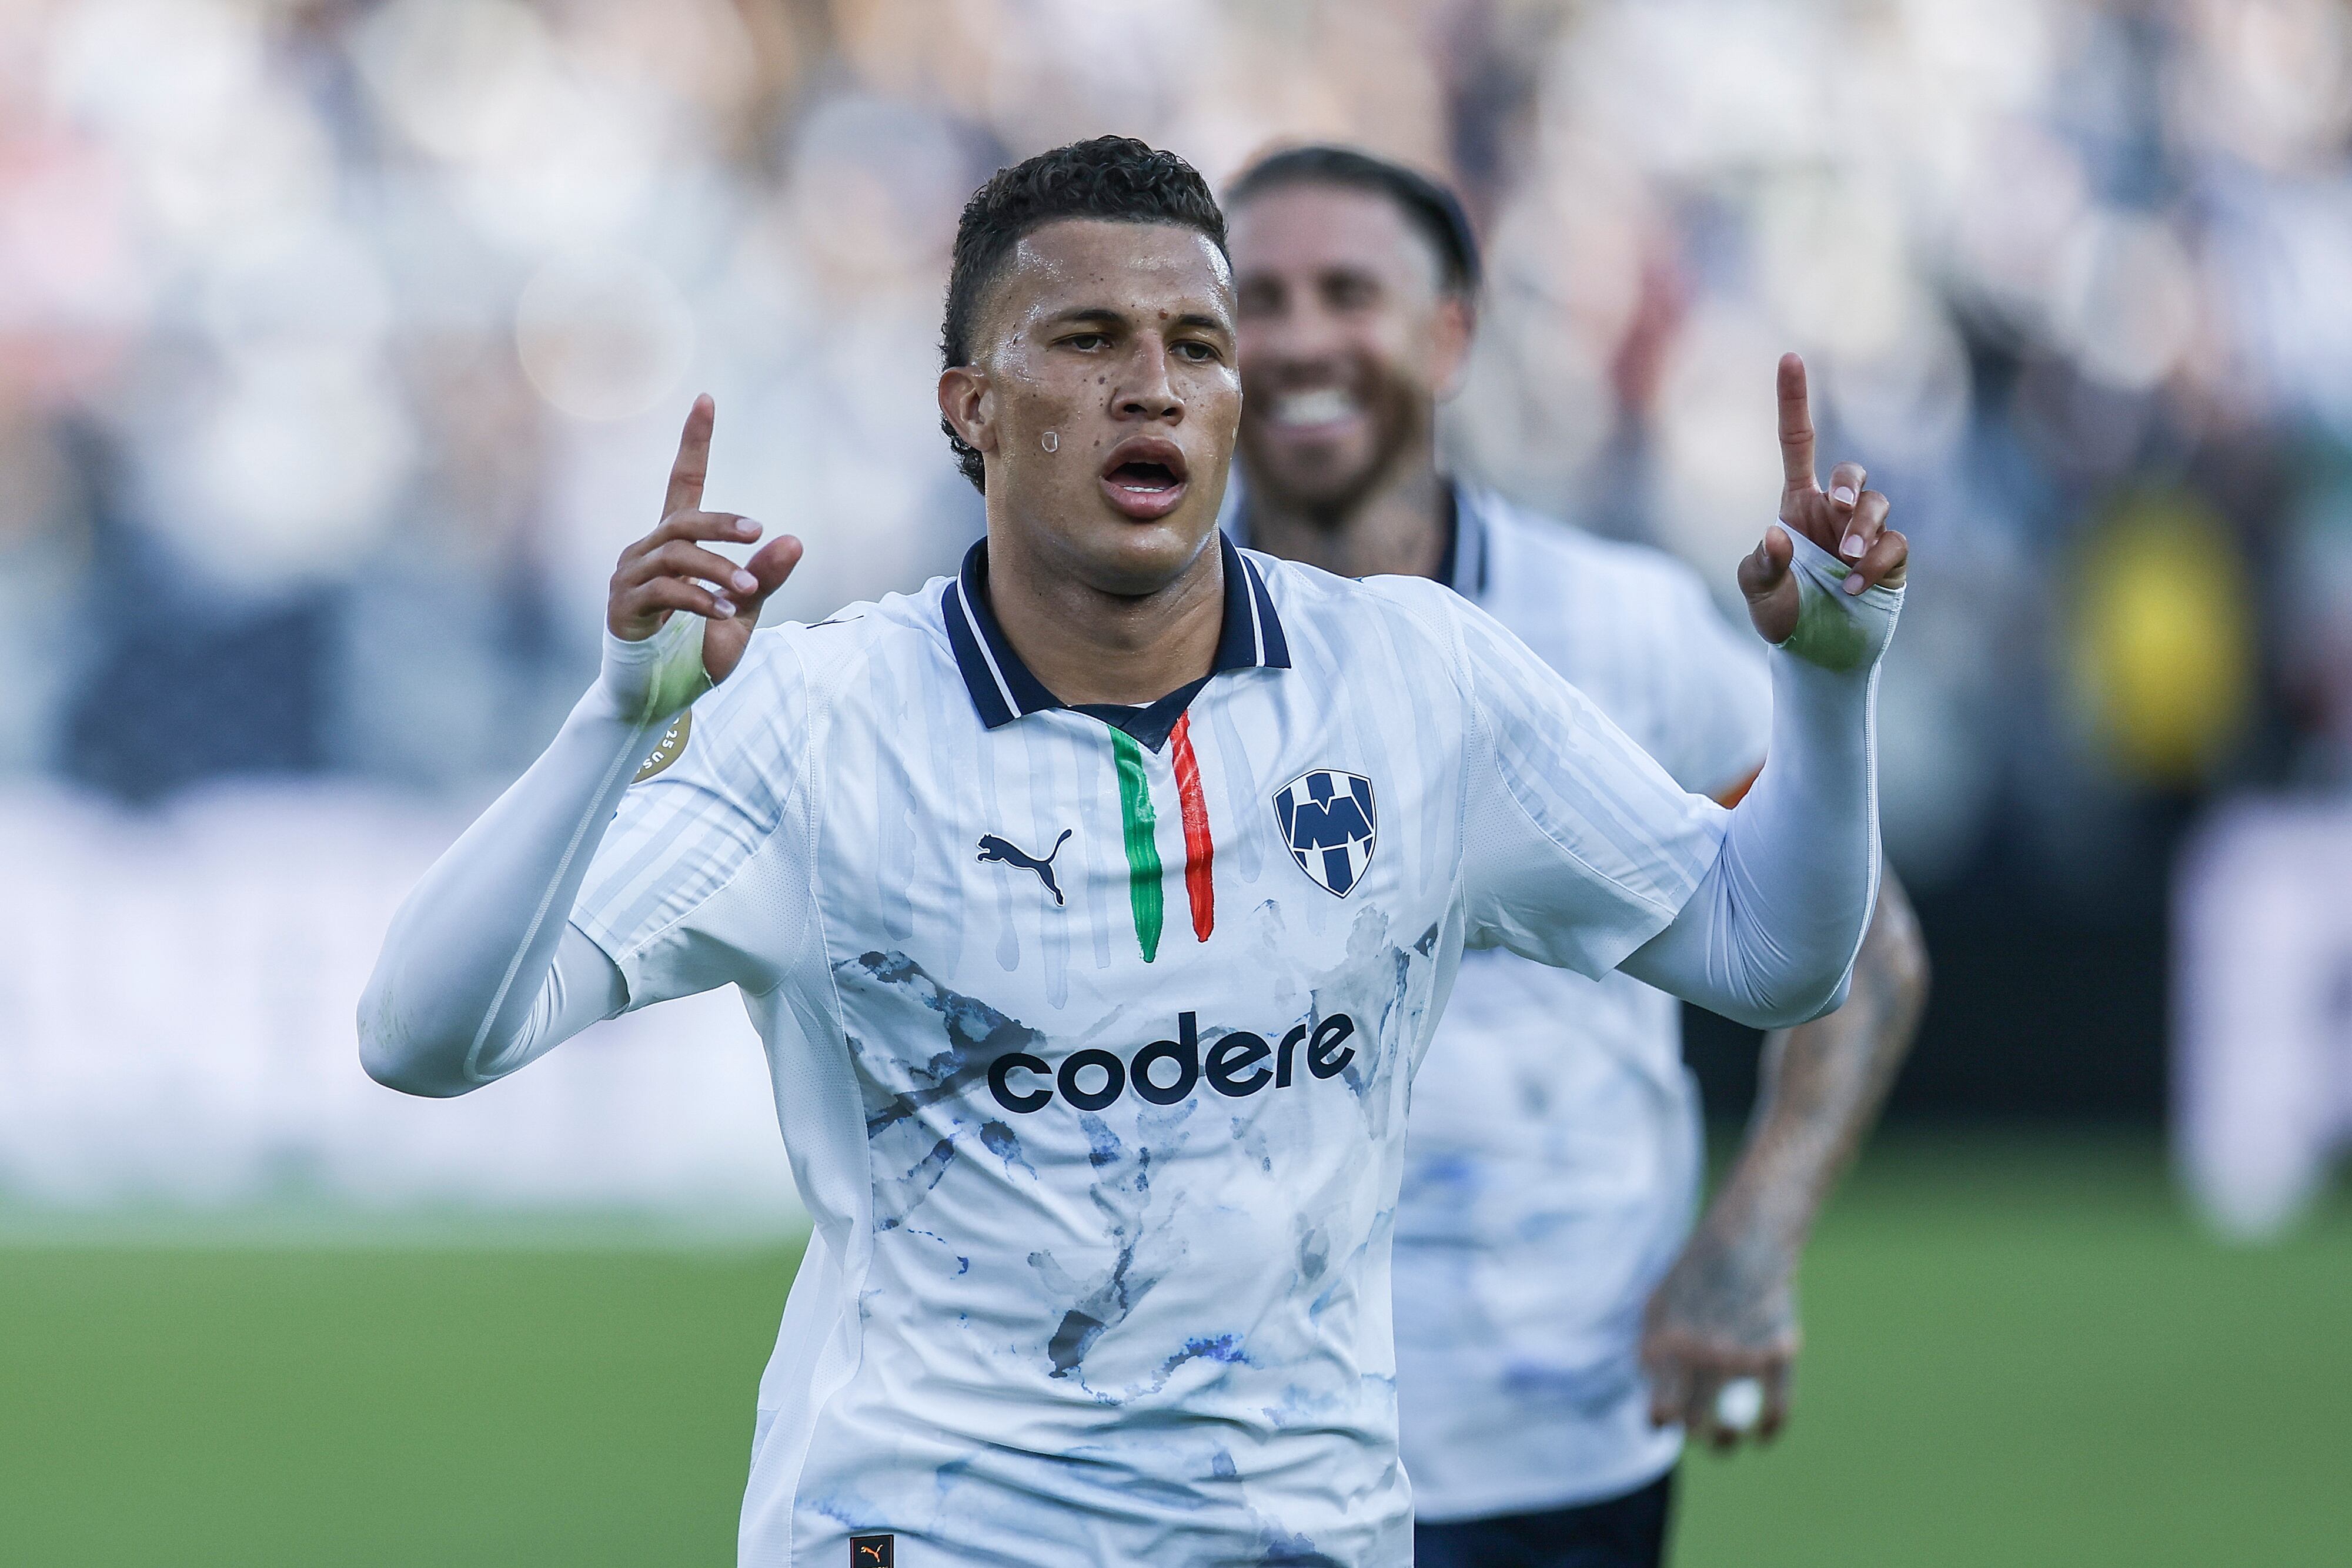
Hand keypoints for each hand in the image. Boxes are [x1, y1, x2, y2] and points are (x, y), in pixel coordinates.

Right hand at [609, 395, 802, 684]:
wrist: (661, 701)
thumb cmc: (698, 652)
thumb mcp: (743, 612)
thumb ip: (764, 579)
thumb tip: (794, 540)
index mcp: (675, 544)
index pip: (682, 481)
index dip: (693, 441)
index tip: (707, 399)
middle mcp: (646, 551)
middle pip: (683, 519)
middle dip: (722, 525)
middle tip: (758, 533)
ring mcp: (629, 577)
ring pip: (675, 554)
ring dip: (716, 570)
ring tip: (746, 593)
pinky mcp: (622, 607)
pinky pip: (663, 591)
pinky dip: (698, 599)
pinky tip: (725, 613)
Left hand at [1639, 1225, 1799, 1450]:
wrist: (1747, 1240)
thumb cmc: (1696, 1274)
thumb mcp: (1658, 1305)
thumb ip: (1652, 1351)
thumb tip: (1650, 1395)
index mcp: (1667, 1343)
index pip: (1661, 1408)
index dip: (1661, 1420)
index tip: (1664, 1422)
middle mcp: (1703, 1355)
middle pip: (1695, 1424)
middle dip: (1694, 1433)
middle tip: (1696, 1430)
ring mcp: (1744, 1356)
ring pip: (1732, 1425)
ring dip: (1726, 1439)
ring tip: (1724, 1439)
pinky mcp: (1780, 1353)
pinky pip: (1777, 1410)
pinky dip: (1769, 1428)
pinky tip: (1762, 1434)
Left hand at [1739, 353, 1905, 643]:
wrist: (1816, 657)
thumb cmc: (1783, 617)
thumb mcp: (1758, 593)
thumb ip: (1761, 565)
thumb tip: (1778, 534)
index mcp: (1797, 506)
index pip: (1799, 442)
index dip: (1794, 400)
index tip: (1789, 357)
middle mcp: (1834, 513)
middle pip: (1852, 473)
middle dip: (1848, 487)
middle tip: (1835, 509)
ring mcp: (1865, 535)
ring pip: (1877, 504)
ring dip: (1861, 528)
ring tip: (1844, 560)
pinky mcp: (1892, 560)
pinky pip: (1895, 544)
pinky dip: (1875, 563)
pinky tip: (1852, 588)